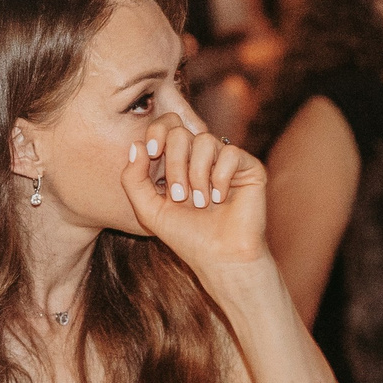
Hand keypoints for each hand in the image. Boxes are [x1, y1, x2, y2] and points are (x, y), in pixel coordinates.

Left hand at [120, 111, 266, 273]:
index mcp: (178, 161)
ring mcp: (225, 160)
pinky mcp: (249, 167)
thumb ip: (133, 179)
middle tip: (179, 196)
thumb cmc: (186, 236)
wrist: (220, 257)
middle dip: (174, 164)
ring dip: (197, 175)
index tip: (152, 151)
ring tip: (201, 202)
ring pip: (205, 141)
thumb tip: (136, 144)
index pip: (166, 126)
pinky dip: (220, 178)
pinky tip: (221, 200)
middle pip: (181, 132)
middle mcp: (201, 157)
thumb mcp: (147, 210)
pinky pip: (230, 153)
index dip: (156, 132)